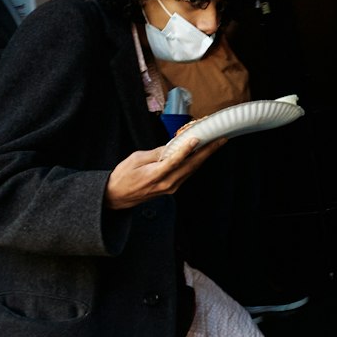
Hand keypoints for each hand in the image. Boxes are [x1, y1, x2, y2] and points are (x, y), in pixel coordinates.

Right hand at [104, 136, 226, 209]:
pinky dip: (195, 163)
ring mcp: (171, 187)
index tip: (197, 139)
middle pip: (191, 166)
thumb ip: (155, 153)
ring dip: (205, 157)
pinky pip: (187, 174)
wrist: (116, 197)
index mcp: (156, 175)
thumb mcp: (135, 159)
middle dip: (208, 152)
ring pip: (192, 170)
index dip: (187, 149)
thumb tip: (171, 147)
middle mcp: (167, 183)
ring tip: (215, 144)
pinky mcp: (172, 188)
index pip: (175, 161)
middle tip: (220, 139)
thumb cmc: (123, 177)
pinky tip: (202, 154)